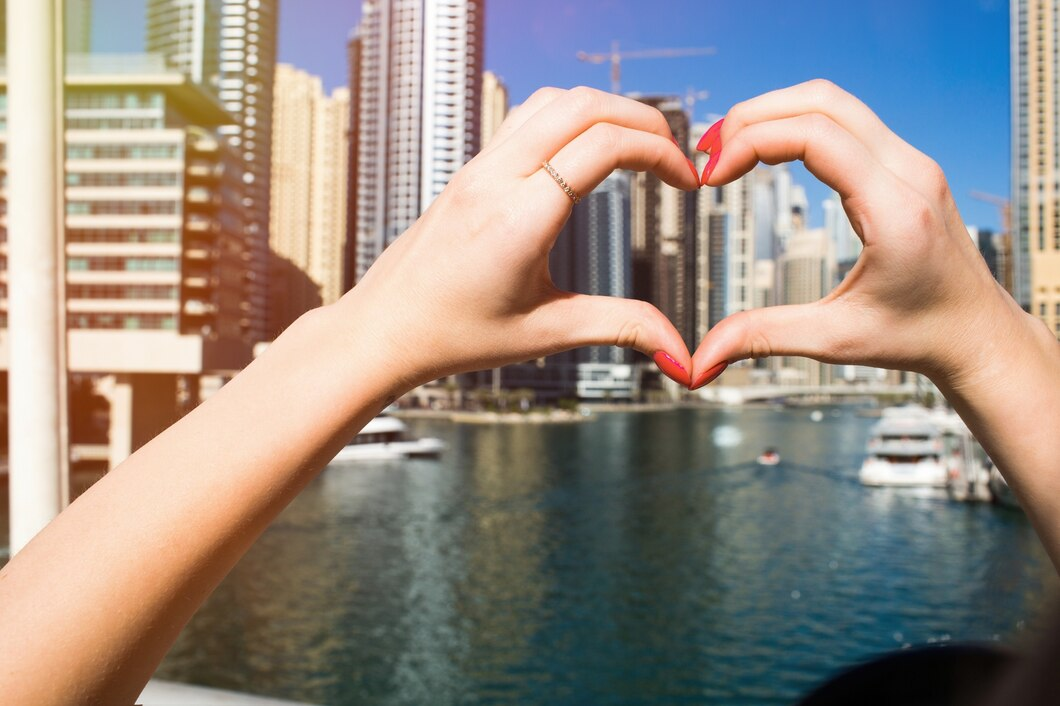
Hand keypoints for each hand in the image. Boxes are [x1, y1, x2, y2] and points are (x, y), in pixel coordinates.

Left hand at [335, 86, 700, 392]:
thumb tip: (681, 354)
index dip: (660, 152)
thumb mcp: (546, 334)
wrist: (385, 328)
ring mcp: (478, 168)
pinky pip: (527, 117)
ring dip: (605, 110)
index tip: (687, 183)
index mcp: (520, 218)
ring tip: (639, 147)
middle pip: (583, 105)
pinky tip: (588, 150)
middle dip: (642, 120)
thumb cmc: (455, 336)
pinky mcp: (470, 170)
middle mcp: (496, 179)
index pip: (603, 145)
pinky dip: (571, 117)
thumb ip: (620, 328)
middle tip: (675, 156)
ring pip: (552, 100)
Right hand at [689, 79, 1028, 390]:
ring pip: (834, 102)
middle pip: (821, 102)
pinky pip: (847, 120)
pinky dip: (798, 123)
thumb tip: (701, 360)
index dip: (750, 143)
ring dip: (775, 113)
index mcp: (896, 210)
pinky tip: (767, 151)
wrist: (977, 334)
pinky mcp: (906, 166)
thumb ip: (763, 338)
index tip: (711, 178)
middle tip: (708, 152)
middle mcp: (910, 173)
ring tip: (729, 147)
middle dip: (753, 116)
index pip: (815, 136)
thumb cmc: (917, 338)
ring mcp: (912, 163)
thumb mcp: (835, 341)